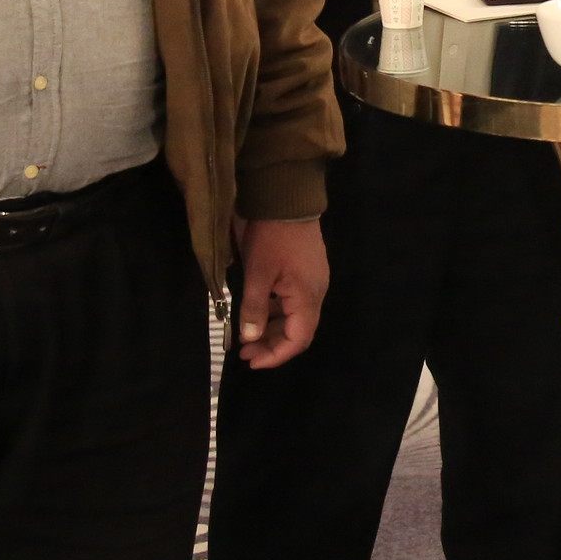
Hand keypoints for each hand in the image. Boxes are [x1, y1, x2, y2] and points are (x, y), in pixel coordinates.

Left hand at [232, 217, 328, 367]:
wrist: (286, 198)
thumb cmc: (270, 236)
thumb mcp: (257, 273)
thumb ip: (254, 308)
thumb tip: (251, 338)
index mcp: (307, 296)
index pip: (298, 339)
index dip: (276, 356)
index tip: (251, 362)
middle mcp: (316, 292)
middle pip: (299, 331)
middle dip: (272, 345)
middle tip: (244, 352)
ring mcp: (313, 281)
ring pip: (296, 317)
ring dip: (274, 330)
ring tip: (247, 336)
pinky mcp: (307, 271)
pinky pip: (295, 302)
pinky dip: (278, 313)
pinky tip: (259, 312)